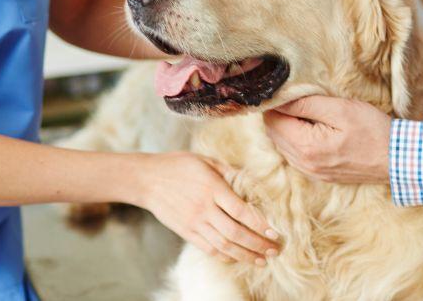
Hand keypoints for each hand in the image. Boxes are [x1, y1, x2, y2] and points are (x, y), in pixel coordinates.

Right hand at [130, 152, 279, 265]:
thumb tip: (254, 182)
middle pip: (235, 233)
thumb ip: (230, 172)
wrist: (146, 179)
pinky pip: (208, 249)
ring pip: (223, 246)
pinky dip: (225, 256)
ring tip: (261, 260)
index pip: (241, 211)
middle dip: (258, 244)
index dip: (260, 224)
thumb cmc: (179, 166)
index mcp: (212, 188)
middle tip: (274, 251)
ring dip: (245, 255)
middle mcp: (204, 208)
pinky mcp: (186, 232)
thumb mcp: (206, 161)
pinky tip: (238, 258)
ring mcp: (194, 223)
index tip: (275, 232)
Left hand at [263, 95, 391, 183]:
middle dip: (280, 114)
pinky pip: (296, 155)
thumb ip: (307, 104)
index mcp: (306, 147)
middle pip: (274, 134)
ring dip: (287, 127)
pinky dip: (296, 139)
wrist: (397, 160)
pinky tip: (312, 128)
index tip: (287, 90)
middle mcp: (304, 164)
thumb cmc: (372, 130)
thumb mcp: (340, 109)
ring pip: (283, 145)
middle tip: (295, 97)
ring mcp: (312, 172)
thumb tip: (281, 100)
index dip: (276, 103)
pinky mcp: (320, 175)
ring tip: (305, 110)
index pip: (273, 121)